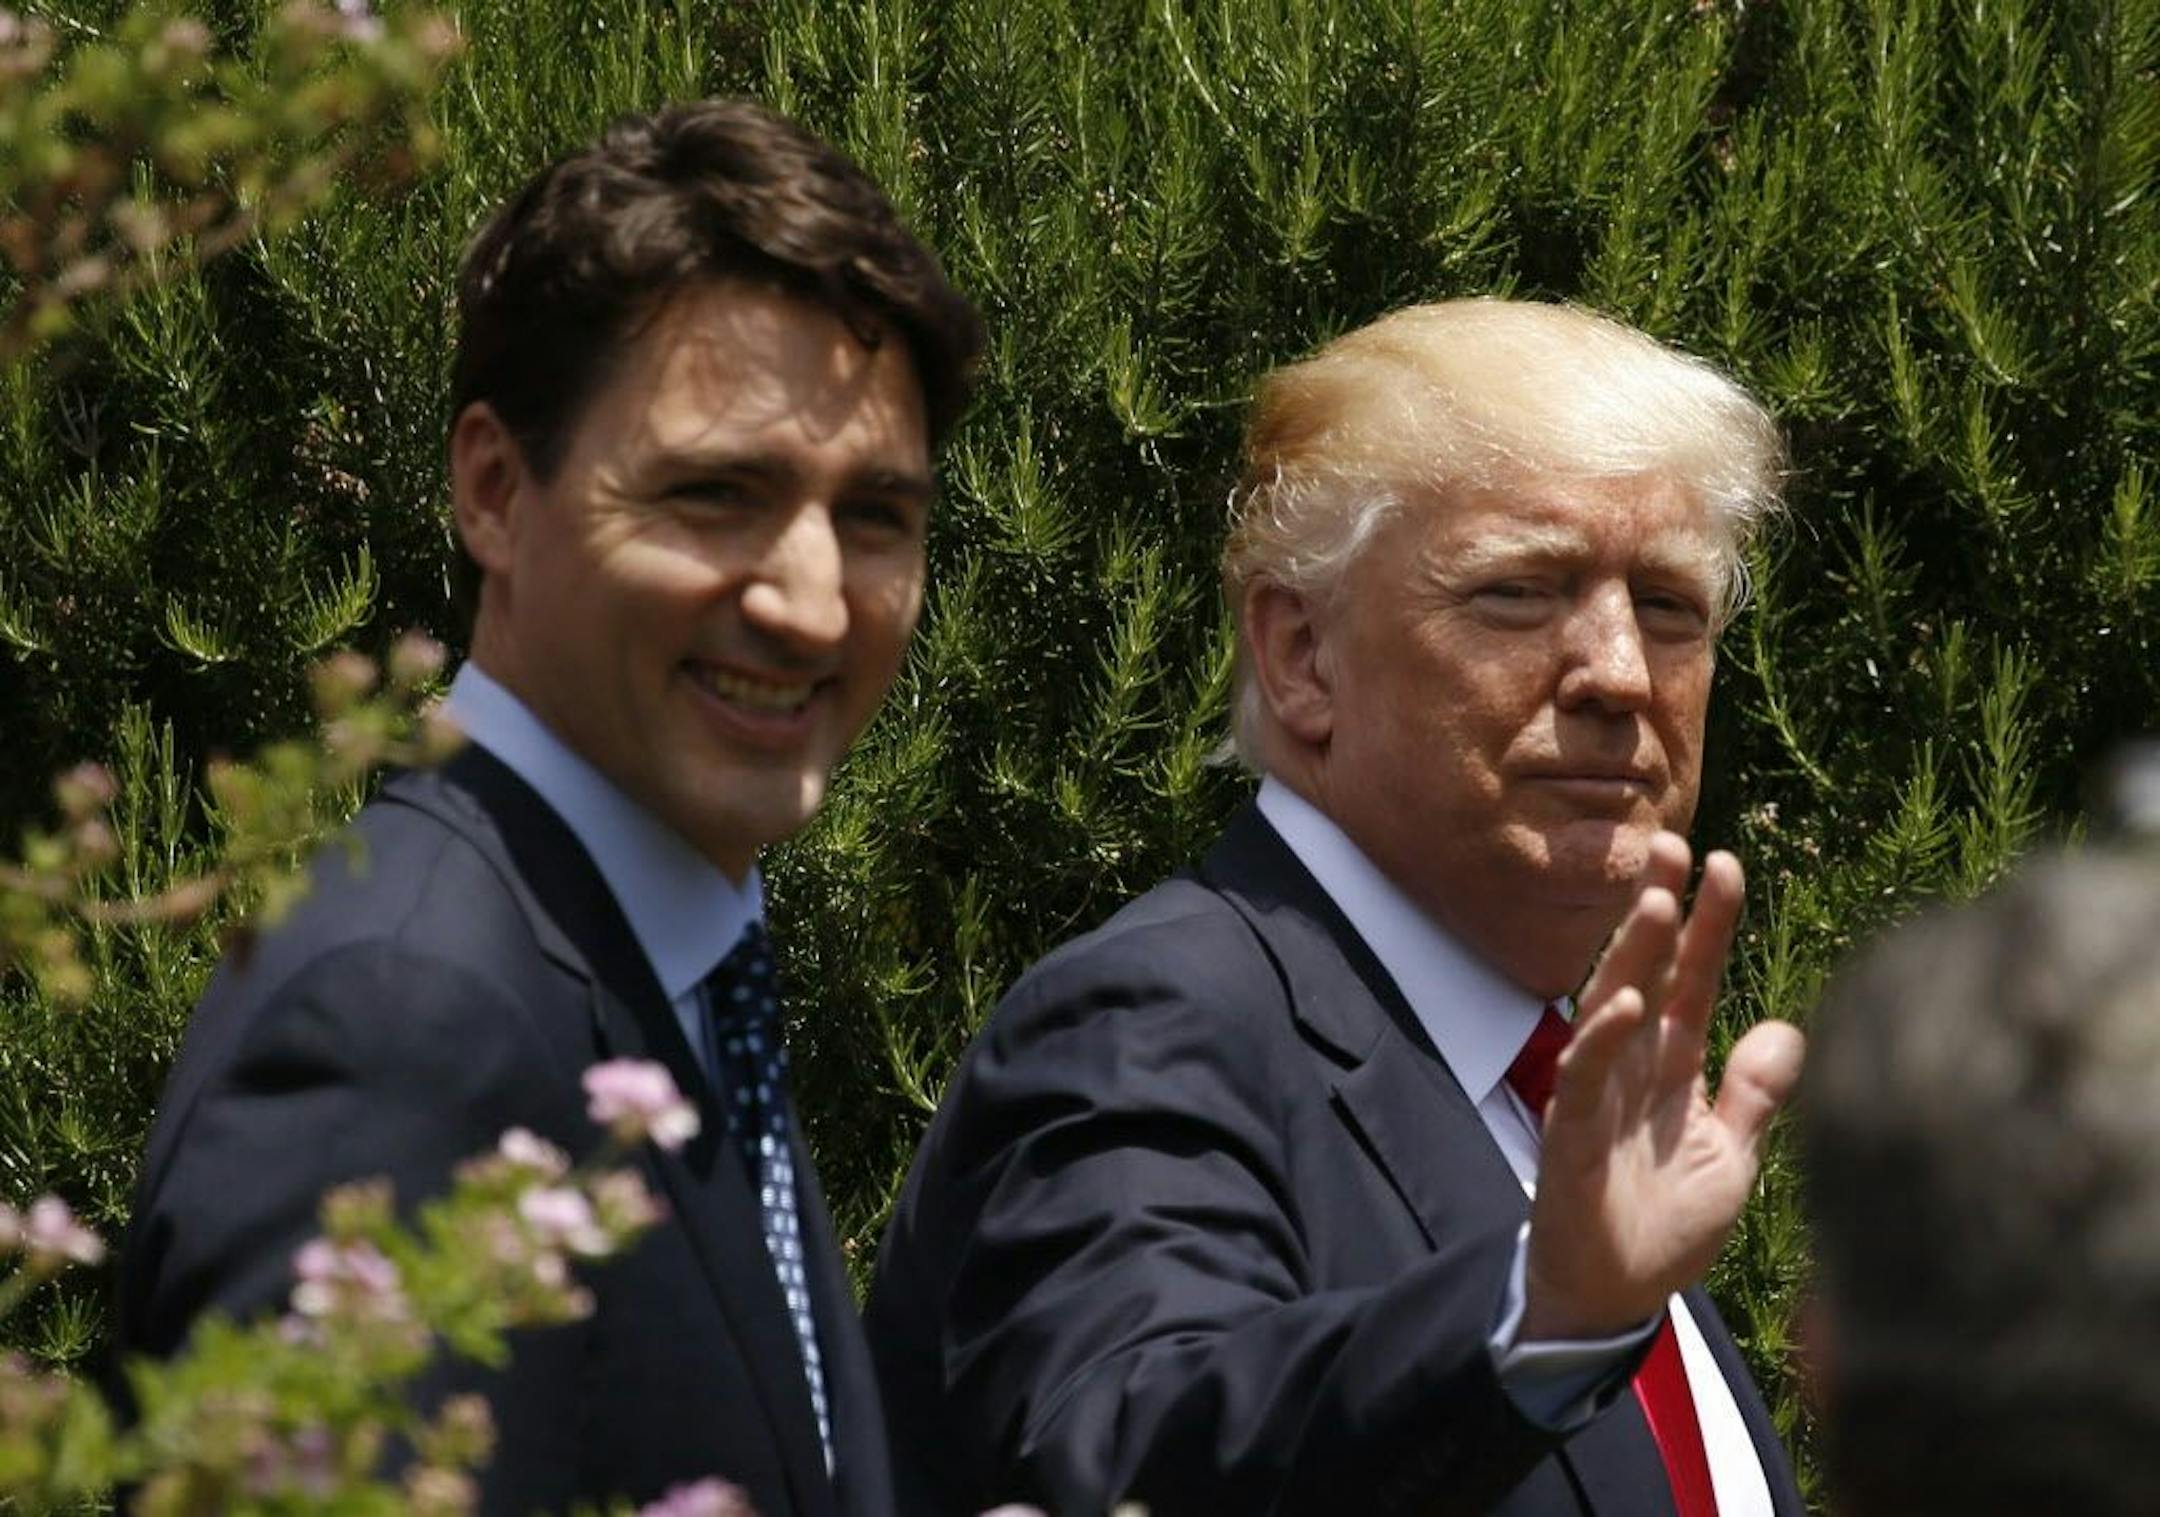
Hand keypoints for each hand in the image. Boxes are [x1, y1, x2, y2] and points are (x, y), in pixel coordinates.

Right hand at [1520, 833, 1804, 1341]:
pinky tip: (1628, 1003)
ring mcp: (1597, 1095)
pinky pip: (1583, 1076)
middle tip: (1676, 844)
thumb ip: (1755, 1095)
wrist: (1613, 1299)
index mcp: (1672, 1066)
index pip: (1694, 979)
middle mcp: (1632, 1067)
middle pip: (1647, 972)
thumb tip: (1789, 1029)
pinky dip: (1601, 1039)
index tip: (1726, 864)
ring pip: (1611, 1006)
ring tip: (1659, 902)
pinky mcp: (1571, 1134)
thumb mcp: (1731, 1159)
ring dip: (1634, 954)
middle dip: (1662, 909)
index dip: (1710, 925)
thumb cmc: (1664, 1227)